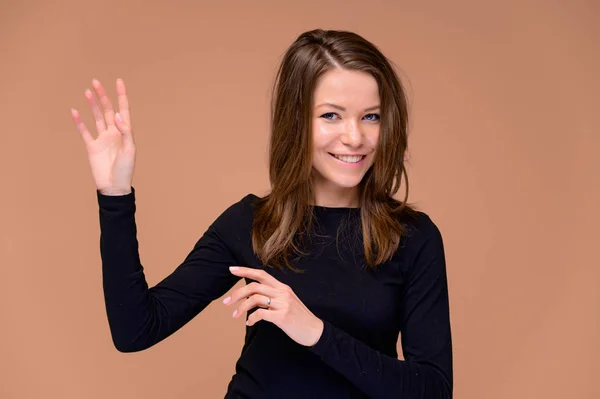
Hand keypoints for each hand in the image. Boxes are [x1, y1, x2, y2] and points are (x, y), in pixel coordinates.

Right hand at [71, 78, 135, 194]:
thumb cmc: (125, 170)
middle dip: (103, 96)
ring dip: (92, 104)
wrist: (113, 186)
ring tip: (87, 92)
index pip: (123, 110)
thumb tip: (117, 115)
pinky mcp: (91, 147)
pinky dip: (79, 122)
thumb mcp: (129, 150)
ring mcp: (102, 138)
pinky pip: (84, 131)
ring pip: (96, 117)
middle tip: (96, 82)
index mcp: (125, 132)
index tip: (119, 81)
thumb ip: (125, 132)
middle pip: (107, 110)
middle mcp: (113, 132)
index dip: (122, 96)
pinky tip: (75, 111)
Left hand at [223, 266, 323, 346]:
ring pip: (255, 299)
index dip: (245, 270)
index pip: (261, 274)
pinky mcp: (282, 316)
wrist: (314, 331)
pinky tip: (249, 323)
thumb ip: (272, 296)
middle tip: (226, 302)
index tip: (231, 269)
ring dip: (241, 307)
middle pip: (254, 286)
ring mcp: (283, 304)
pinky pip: (260, 314)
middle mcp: (282, 292)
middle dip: (237, 293)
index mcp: (282, 287)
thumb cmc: (298, 317)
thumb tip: (252, 297)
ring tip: (235, 315)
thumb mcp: (286, 302)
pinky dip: (251, 318)